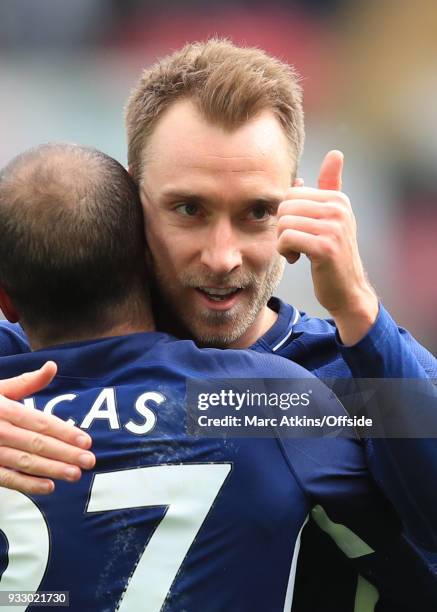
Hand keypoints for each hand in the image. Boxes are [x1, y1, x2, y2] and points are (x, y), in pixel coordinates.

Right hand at [0, 362, 94, 494]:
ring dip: (52, 469)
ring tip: (75, 474)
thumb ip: (27, 381)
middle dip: (66, 453)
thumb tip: (52, 366)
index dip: (65, 432)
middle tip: (89, 460)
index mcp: (4, 409)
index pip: (40, 422)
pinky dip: (28, 484)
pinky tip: (49, 487)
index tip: (87, 440)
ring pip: (25, 462)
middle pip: (37, 443)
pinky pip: (7, 478)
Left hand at [277, 150, 377, 343]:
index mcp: (338, 199)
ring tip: (296, 252)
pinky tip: (296, 259)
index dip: (287, 214)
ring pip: (283, 222)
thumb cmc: (334, 256)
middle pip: (285, 206)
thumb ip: (331, 188)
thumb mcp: (333, 219)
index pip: (291, 193)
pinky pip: (286, 238)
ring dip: (282, 241)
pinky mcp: (325, 247)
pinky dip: (284, 251)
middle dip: (282, 227)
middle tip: (293, 244)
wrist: (347, 291)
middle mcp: (339, 209)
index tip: (299, 231)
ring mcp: (334, 227)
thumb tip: (335, 153)